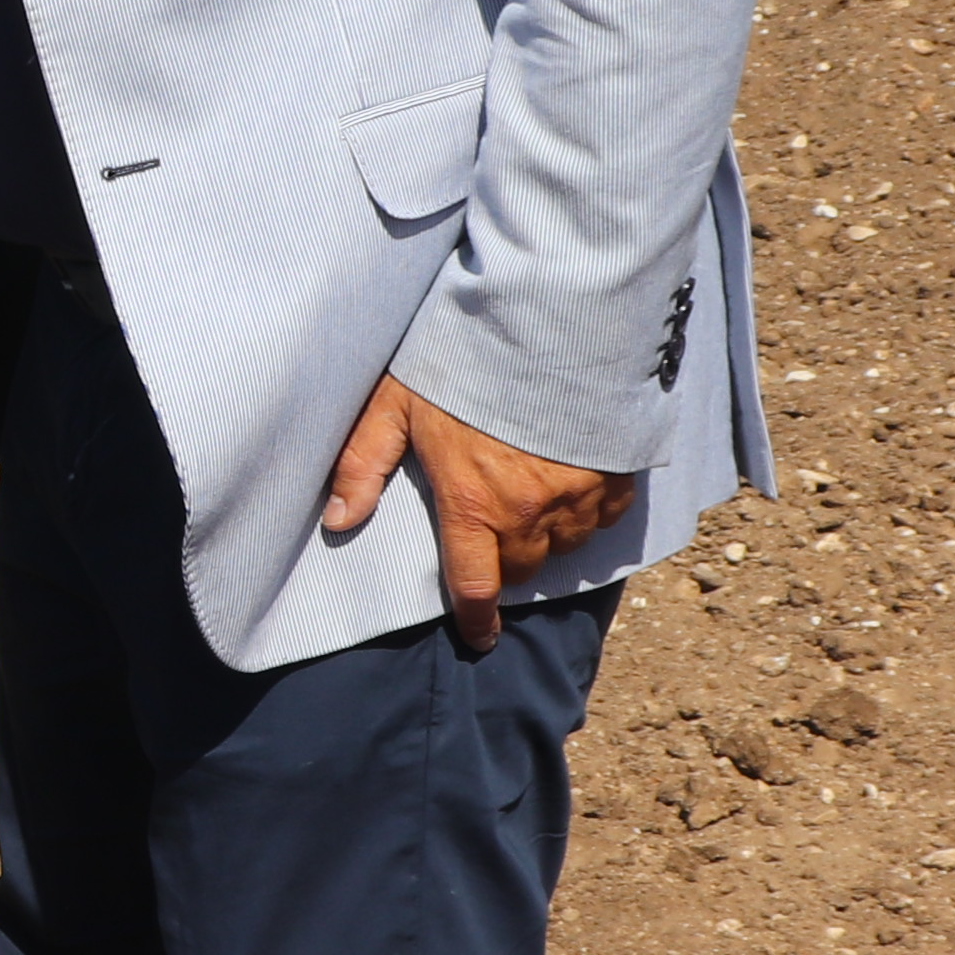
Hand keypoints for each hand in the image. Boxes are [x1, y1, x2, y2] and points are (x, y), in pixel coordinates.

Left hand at [321, 374, 639, 655]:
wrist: (549, 319)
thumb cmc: (463, 358)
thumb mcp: (396, 403)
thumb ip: (363, 463)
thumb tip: (336, 520)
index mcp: (473, 504)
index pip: (475, 586)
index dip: (477, 619)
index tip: (480, 636)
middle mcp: (529, 512)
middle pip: (522, 567)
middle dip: (506, 560)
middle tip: (493, 529)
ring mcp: (579, 496)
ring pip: (565, 545)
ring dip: (547, 535)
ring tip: (531, 497)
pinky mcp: (618, 474)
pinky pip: (604, 516)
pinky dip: (589, 510)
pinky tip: (572, 481)